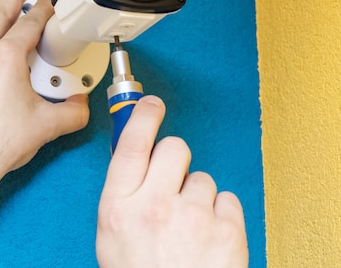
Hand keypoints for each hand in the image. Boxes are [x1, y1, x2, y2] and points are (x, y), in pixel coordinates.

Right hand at [96, 96, 247, 267]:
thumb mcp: (113, 235)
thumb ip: (123, 194)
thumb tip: (137, 156)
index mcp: (119, 208)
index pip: (131, 144)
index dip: (142, 116)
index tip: (151, 103)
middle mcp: (154, 206)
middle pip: (173, 148)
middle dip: (175, 161)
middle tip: (173, 186)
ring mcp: (193, 216)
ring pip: (202, 178)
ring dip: (198, 197)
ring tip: (190, 229)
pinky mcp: (226, 230)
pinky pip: (227, 198)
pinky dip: (221, 215)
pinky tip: (209, 237)